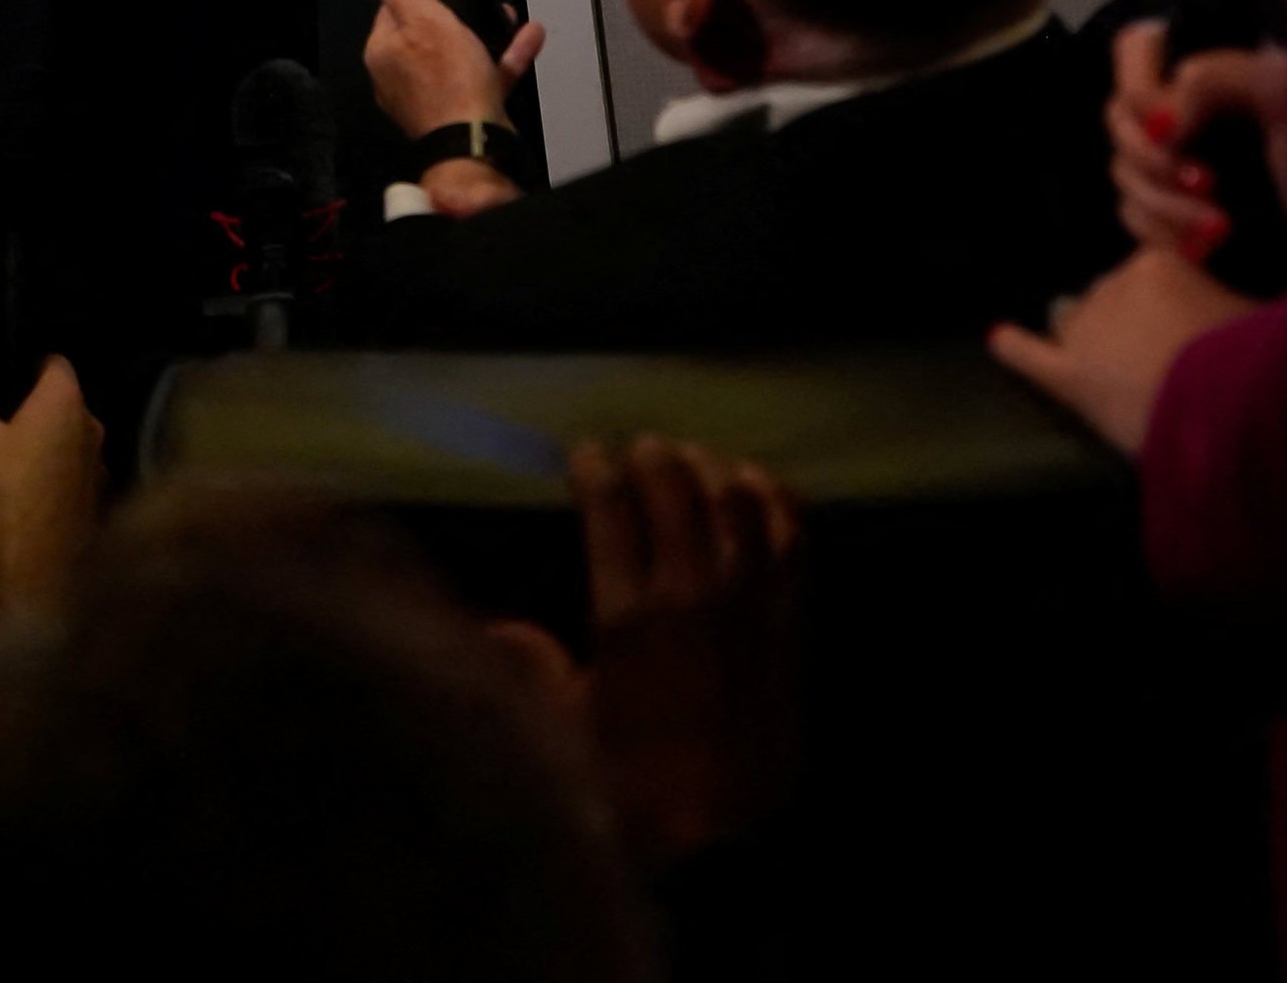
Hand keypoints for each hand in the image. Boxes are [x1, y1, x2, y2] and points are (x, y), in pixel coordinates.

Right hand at [0, 355, 102, 618]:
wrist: (33, 570)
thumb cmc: (5, 486)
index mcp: (66, 401)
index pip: (55, 364)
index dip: (32, 366)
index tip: (15, 374)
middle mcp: (94, 431)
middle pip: (65, 411)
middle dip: (40, 416)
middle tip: (4, 426)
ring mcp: (99, 473)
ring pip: (70, 451)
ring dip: (47, 456)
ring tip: (10, 469)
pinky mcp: (96, 511)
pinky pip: (68, 488)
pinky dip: (49, 492)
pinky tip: (22, 504)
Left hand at [360, 0, 541, 133]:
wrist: (476, 144)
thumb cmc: (448, 81)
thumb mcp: (424, 18)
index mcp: (384, 53)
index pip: (391, 12)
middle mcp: (400, 78)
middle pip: (426, 34)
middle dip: (456, 16)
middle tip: (479, 3)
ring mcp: (431, 98)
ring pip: (459, 56)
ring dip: (486, 34)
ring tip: (509, 15)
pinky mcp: (461, 112)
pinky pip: (483, 77)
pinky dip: (505, 58)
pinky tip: (529, 38)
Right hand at [494, 437, 801, 864]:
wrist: (718, 837)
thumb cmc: (629, 783)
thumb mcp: (561, 726)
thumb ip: (528, 666)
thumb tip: (496, 629)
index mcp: (627, 617)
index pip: (610, 510)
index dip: (595, 471)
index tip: (584, 455)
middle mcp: (691, 598)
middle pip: (675, 492)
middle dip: (652, 459)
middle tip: (638, 450)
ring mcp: (750, 607)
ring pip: (735, 504)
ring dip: (710, 471)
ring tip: (692, 460)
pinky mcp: (790, 623)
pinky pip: (790, 540)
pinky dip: (773, 501)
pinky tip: (757, 485)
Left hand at [987, 243, 1258, 456]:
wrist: (1224, 414)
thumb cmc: (1252, 364)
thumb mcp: (1256, 318)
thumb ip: (1233, 303)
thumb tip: (1241, 310)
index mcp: (1158, 265)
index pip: (1148, 270)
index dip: (1166, 300)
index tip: (1181, 320)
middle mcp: (1113, 287)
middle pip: (1112, 297)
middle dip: (1132, 326)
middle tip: (1167, 363)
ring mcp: (1086, 331)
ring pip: (1076, 322)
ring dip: (1095, 342)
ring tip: (1122, 372)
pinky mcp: (1070, 376)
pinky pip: (1031, 355)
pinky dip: (1015, 349)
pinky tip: (999, 340)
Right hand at [1105, 19, 1286, 259]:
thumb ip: (1215, 79)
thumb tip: (1157, 119)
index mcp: (1214, 73)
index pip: (1138, 48)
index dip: (1138, 82)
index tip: (1173, 127)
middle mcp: (1191, 113)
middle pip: (1119, 117)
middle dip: (1151, 158)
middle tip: (1205, 183)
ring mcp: (1182, 167)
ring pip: (1124, 173)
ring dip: (1163, 204)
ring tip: (1221, 227)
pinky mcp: (1182, 216)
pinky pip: (1135, 218)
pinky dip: (1160, 233)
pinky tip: (1204, 246)